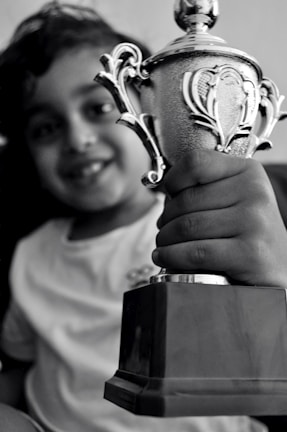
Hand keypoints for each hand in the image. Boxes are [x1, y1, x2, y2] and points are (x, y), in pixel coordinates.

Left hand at [152, 149, 286, 287]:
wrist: (279, 266)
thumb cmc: (249, 232)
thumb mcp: (236, 199)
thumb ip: (206, 188)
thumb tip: (164, 195)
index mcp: (248, 172)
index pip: (196, 163)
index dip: (173, 180)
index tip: (168, 194)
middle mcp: (254, 192)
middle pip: (186, 200)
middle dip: (165, 219)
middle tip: (164, 230)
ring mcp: (254, 222)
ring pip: (187, 226)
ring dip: (165, 240)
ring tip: (164, 245)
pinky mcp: (249, 253)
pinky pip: (196, 252)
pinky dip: (172, 256)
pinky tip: (166, 257)